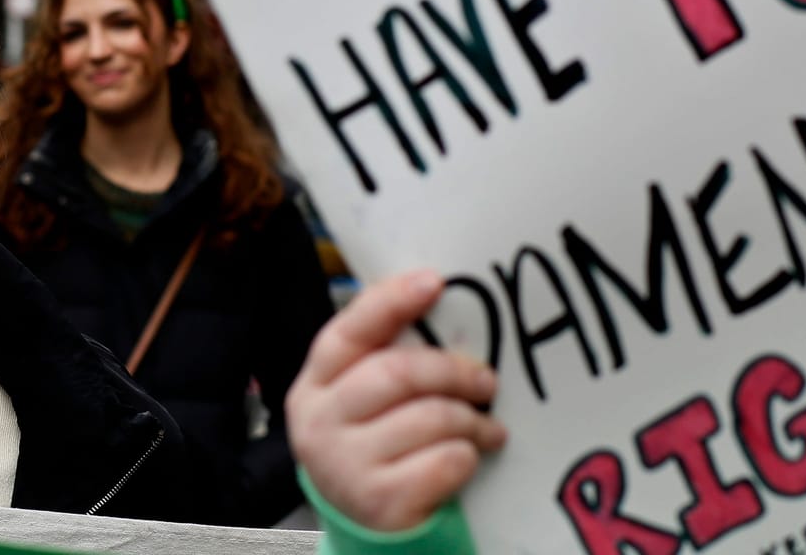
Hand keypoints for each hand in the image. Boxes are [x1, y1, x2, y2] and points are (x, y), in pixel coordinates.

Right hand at [285, 270, 504, 533]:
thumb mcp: (361, 399)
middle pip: (396, 372)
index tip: (436, 281)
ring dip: (472, 420)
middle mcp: (319, 421)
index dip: (393, 301)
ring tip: (490, 429)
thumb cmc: (373, 444)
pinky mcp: (378, 502)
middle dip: (453, 371)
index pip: (351, 329)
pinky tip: (468, 458)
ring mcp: (344, 465)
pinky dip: (466, 457)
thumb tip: (439, 304)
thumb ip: (384, 358)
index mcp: (315, 383)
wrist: (362, 524)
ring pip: (428, 418)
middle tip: (488, 381)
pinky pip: (443, 462)